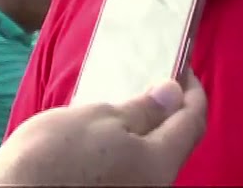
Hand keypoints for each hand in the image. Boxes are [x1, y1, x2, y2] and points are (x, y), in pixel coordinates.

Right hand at [0, 73, 207, 185]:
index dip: (191, 90)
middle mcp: (155, 187)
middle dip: (167, 111)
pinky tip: (104, 137)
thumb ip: (141, 109)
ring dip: (144, 131)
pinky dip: (126, 149)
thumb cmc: (50, 157)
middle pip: (174, 144)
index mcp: (159, 164)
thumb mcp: (96, 119)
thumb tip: (172, 93)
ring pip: (151, 159)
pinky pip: (130, 171)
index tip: (181, 67)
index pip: (193, 121)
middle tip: (149, 82)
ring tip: (121, 106)